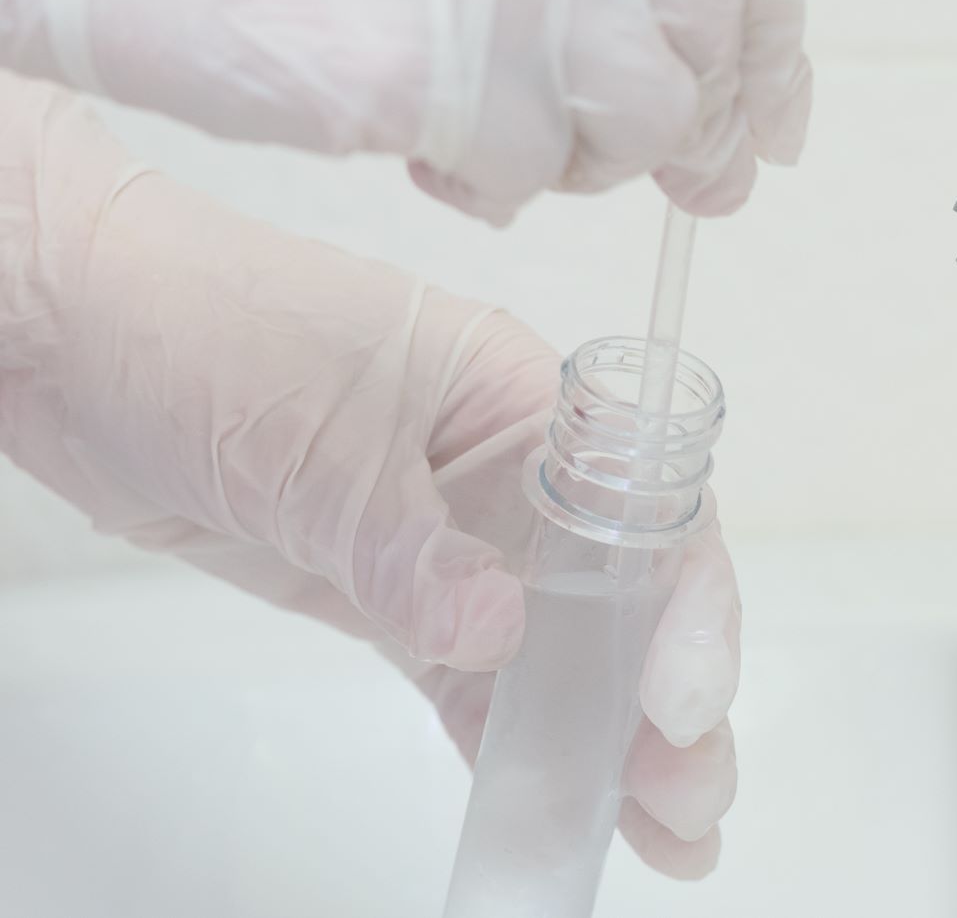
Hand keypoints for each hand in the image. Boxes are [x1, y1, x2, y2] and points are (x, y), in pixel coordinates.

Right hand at [0, 0, 809, 222]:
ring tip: (503, 137)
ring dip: (588, 159)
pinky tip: (427, 150)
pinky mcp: (451, 76)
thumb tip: (702, 61)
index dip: (773, 43)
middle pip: (713, 40)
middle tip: (687, 182)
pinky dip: (491, 185)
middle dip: (701, 129)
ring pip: (647, 121)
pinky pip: (535, 175)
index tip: (774, 119)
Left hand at [0, 75, 740, 874]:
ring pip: (551, 650)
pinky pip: (464, 675)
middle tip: (690, 796)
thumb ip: (408, 544)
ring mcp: (447, 536)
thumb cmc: (201, 325)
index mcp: (525, 401)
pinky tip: (548, 802)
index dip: (687, 602)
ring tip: (661, 831)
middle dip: (662, 697)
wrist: (65, 327)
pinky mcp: (384, 588)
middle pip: (619, 591)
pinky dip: (505, 740)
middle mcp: (508, 473)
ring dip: (602, 736)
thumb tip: (497, 637)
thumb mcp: (316, 438)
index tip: (682, 697)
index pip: (644, 505)